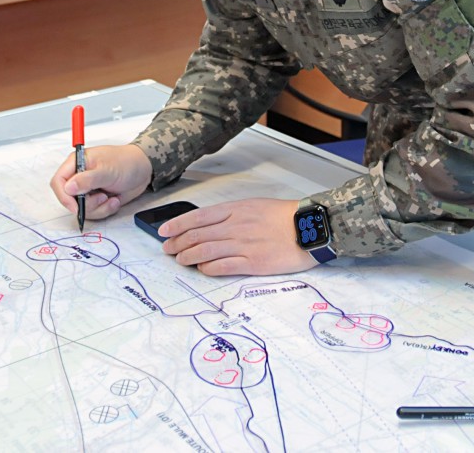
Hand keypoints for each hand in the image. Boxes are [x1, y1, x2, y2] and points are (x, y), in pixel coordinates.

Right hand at [50, 143, 151, 221]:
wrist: (144, 169)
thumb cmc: (126, 162)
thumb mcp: (107, 170)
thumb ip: (87, 179)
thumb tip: (68, 188)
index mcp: (77, 163)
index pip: (58, 181)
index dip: (63, 196)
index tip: (75, 206)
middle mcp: (80, 177)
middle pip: (69, 199)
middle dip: (86, 204)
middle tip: (102, 197)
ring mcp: (88, 190)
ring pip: (82, 209)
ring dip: (98, 208)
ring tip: (111, 197)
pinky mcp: (97, 199)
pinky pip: (94, 213)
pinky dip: (105, 210)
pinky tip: (115, 200)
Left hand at [160, 198, 315, 276]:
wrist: (309, 227)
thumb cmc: (284, 216)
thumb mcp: (255, 205)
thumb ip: (232, 214)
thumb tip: (210, 224)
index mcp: (236, 210)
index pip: (197, 217)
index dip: (177, 224)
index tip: (164, 231)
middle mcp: (236, 226)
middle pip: (197, 235)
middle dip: (177, 243)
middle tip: (167, 249)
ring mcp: (243, 245)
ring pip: (205, 251)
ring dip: (188, 256)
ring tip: (180, 260)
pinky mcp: (253, 263)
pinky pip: (223, 266)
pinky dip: (208, 268)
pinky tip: (202, 269)